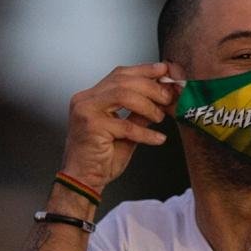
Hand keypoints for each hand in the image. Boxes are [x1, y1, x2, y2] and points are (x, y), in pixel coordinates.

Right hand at [62, 62, 176, 192]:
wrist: (82, 180)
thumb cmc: (100, 158)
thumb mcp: (126, 131)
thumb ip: (139, 113)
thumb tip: (161, 98)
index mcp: (91, 96)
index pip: (119, 74)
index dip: (144, 70)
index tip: (164, 71)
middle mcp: (85, 99)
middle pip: (123, 81)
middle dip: (151, 87)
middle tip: (168, 97)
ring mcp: (86, 111)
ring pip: (124, 95)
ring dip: (148, 105)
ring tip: (160, 117)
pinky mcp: (92, 126)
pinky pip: (126, 125)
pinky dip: (145, 132)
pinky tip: (157, 138)